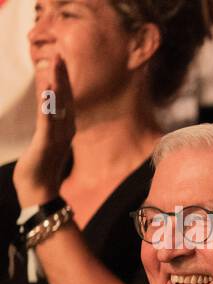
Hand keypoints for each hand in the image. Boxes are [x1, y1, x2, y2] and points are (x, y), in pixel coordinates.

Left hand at [13, 53, 75, 207]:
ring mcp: (57, 136)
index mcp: (65, 129)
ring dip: (57, 85)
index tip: (60, 61)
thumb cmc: (40, 169)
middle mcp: (65, 130)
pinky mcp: (47, 143)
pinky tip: (46, 92)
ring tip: (55, 66)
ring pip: (58, 106)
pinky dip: (48, 106)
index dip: (63, 80)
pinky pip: (48, 121)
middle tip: (59, 55)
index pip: (66, 100)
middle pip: (65, 98)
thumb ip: (50, 127)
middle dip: (62, 76)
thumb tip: (48, 114)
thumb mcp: (46, 143)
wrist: (39, 191)